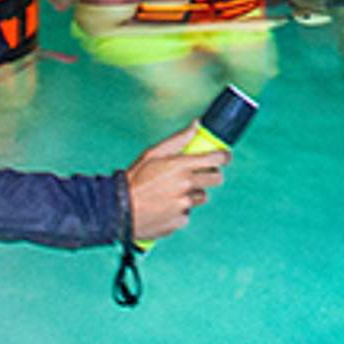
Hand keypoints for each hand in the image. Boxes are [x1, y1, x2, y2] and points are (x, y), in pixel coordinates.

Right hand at [121, 124, 228, 242]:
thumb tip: (197, 123)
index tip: (224, 156)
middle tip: (201, 174)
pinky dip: (180, 210)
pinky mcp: (180, 220)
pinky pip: (188, 213)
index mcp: (180, 166)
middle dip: (212, 175)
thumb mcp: (152, 154)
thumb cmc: (135, 179)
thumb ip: (178, 140)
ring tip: (172, 193)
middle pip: (216, 179)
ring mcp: (184, 204)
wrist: (118, 210)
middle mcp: (186, 185)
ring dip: (193, 194)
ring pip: (201, 197)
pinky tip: (164, 207)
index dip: (224, 156)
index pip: (215, 159)